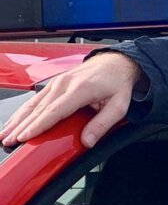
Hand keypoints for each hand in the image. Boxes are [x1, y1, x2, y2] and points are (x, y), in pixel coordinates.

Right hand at [0, 52, 143, 148]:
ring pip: (33, 104)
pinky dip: (22, 112)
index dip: (38, 125)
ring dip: (18, 120)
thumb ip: (103, 124)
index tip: (25, 136)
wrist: (114, 63)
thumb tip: (88, 141)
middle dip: (22, 126)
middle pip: (39, 109)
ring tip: (5, 134)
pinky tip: (14, 122)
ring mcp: (57, 83)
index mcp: (80, 89)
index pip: (54, 110)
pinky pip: (35, 100)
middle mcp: (64, 84)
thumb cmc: (117, 84)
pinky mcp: (54, 84)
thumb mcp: (119, 106)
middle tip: (9, 141)